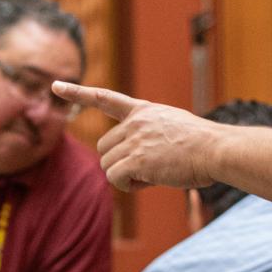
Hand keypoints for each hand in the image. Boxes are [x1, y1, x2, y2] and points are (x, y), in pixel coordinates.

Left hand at [52, 84, 218, 191]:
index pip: (105, 98)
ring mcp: (135, 139)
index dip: (78, 93)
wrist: (216, 150)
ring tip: (155, 173)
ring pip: (107, 165)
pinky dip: (129, 186)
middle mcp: (135, 122)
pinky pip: (116, 178)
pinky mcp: (137, 159)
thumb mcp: (173, 128)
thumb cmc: (203, 146)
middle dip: (117, 162)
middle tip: (146, 169)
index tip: (55, 86)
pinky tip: (151, 181)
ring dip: (126, 176)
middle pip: (103, 147)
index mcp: (144, 111)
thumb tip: (133, 162)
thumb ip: (150, 135)